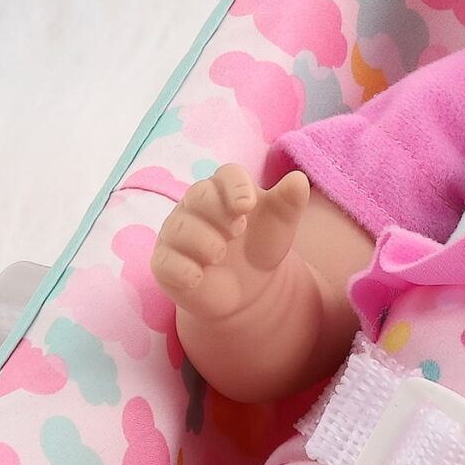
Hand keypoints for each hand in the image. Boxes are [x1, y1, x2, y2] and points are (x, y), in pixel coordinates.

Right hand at [150, 166, 311, 325]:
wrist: (248, 289)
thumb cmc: (259, 247)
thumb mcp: (280, 226)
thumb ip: (289, 203)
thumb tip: (299, 180)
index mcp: (224, 190)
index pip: (226, 175)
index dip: (235, 186)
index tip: (248, 206)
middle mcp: (195, 206)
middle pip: (198, 195)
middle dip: (218, 212)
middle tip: (238, 231)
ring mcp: (176, 234)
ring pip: (178, 228)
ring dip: (202, 241)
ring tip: (220, 255)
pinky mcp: (165, 263)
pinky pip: (165, 262)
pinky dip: (182, 269)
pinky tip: (198, 277)